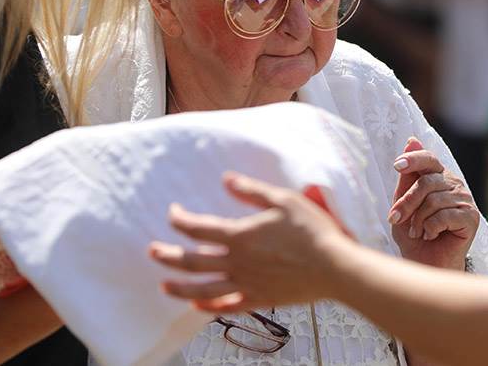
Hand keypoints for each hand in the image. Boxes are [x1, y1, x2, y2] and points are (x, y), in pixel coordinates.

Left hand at [151, 172, 350, 312]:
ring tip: (163, 285)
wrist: (335, 267)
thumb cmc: (313, 231)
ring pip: (202, 289)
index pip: (198, 228)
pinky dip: (208, 307)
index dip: (179, 220)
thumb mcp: (283, 200)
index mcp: (240, 235)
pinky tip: (197, 306)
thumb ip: (251, 191)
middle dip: (168, 256)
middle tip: (152, 252)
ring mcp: (246, 284)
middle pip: (191, 261)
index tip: (173, 213)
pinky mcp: (259, 299)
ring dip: (179, 287)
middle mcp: (237, 262)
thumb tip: (226, 180)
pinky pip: (227, 307)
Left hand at [388, 138, 478, 269]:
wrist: (426, 264)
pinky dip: (430, 228)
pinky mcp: (471, 218)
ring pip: (433, 201)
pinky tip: (430, 235)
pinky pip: (444, 216)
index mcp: (438, 177)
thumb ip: (407, 177)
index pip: (429, 159)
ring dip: (418, 220)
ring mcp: (465, 200)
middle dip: (406, 203)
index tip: (397, 166)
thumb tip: (412, 139)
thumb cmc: (414, 235)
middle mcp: (454, 185)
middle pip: (426, 182)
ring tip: (417, 232)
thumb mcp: (403, 204)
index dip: (414, 159)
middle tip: (395, 219)